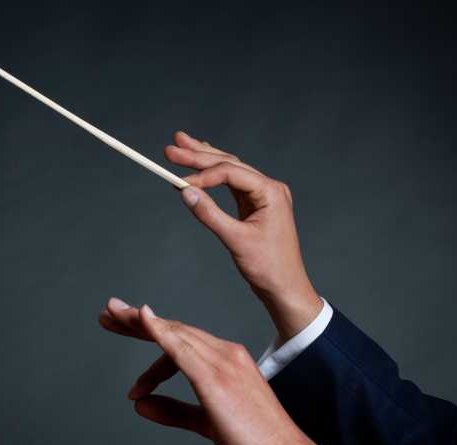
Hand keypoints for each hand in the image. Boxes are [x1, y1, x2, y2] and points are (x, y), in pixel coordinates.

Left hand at [101, 299, 315, 444]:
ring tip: (111, 315)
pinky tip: (142, 319)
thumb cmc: (254, 442)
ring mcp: (223, 363)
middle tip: (108, 311)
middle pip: (174, 330)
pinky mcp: (217, 379)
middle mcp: (226, 354)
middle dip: (137, 321)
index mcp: (227, 360)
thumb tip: (140, 405)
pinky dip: (161, 332)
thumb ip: (173, 411)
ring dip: (140, 323)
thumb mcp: (206, 422)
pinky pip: (183, 350)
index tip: (123, 329)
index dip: (150, 334)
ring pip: (175, 334)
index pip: (181, 340)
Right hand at [164, 131, 321, 342]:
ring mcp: (263, 196)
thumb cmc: (268, 267)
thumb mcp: (235, 240)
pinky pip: (232, 184)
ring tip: (182, 145)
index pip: (230, 172)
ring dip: (205, 160)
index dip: (202, 175)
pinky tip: (202, 165)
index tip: (177, 182)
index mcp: (270, 192)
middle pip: (229, 164)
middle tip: (172, 147)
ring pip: (230, 171)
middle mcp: (269, 188)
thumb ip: (209, 214)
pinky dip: (214, 177)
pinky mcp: (256, 205)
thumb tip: (185, 192)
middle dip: (199, 155)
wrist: (285, 287)